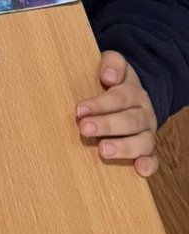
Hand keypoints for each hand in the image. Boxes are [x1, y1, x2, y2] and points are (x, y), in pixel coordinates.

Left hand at [76, 53, 158, 174]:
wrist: (133, 95)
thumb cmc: (115, 81)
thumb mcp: (114, 65)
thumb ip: (112, 63)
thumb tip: (109, 77)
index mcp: (134, 92)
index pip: (119, 97)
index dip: (100, 104)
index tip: (80, 109)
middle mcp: (144, 113)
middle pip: (129, 121)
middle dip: (106, 125)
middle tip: (84, 128)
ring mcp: (147, 133)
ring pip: (143, 142)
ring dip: (123, 147)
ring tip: (103, 150)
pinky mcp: (148, 150)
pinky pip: (153, 159)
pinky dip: (148, 165)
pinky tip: (139, 169)